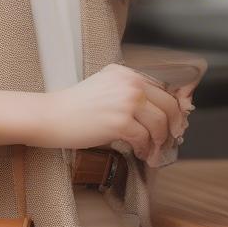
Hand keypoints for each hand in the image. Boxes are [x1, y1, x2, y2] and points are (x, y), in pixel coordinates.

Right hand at [46, 63, 190, 162]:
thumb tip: (156, 112)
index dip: (174, 108)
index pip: (163, 89)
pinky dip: (146, 149)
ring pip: (160, 124)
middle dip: (173, 126)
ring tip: (154, 151)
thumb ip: (128, 92)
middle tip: (171, 139)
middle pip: (168, 106)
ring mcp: (126, 102)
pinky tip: (141, 153)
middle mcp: (130, 83)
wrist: (52, 115)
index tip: (175, 122)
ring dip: (160, 141)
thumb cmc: (74, 106)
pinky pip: (145, 138)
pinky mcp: (120, 122)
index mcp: (127, 73)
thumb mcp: (105, 87)